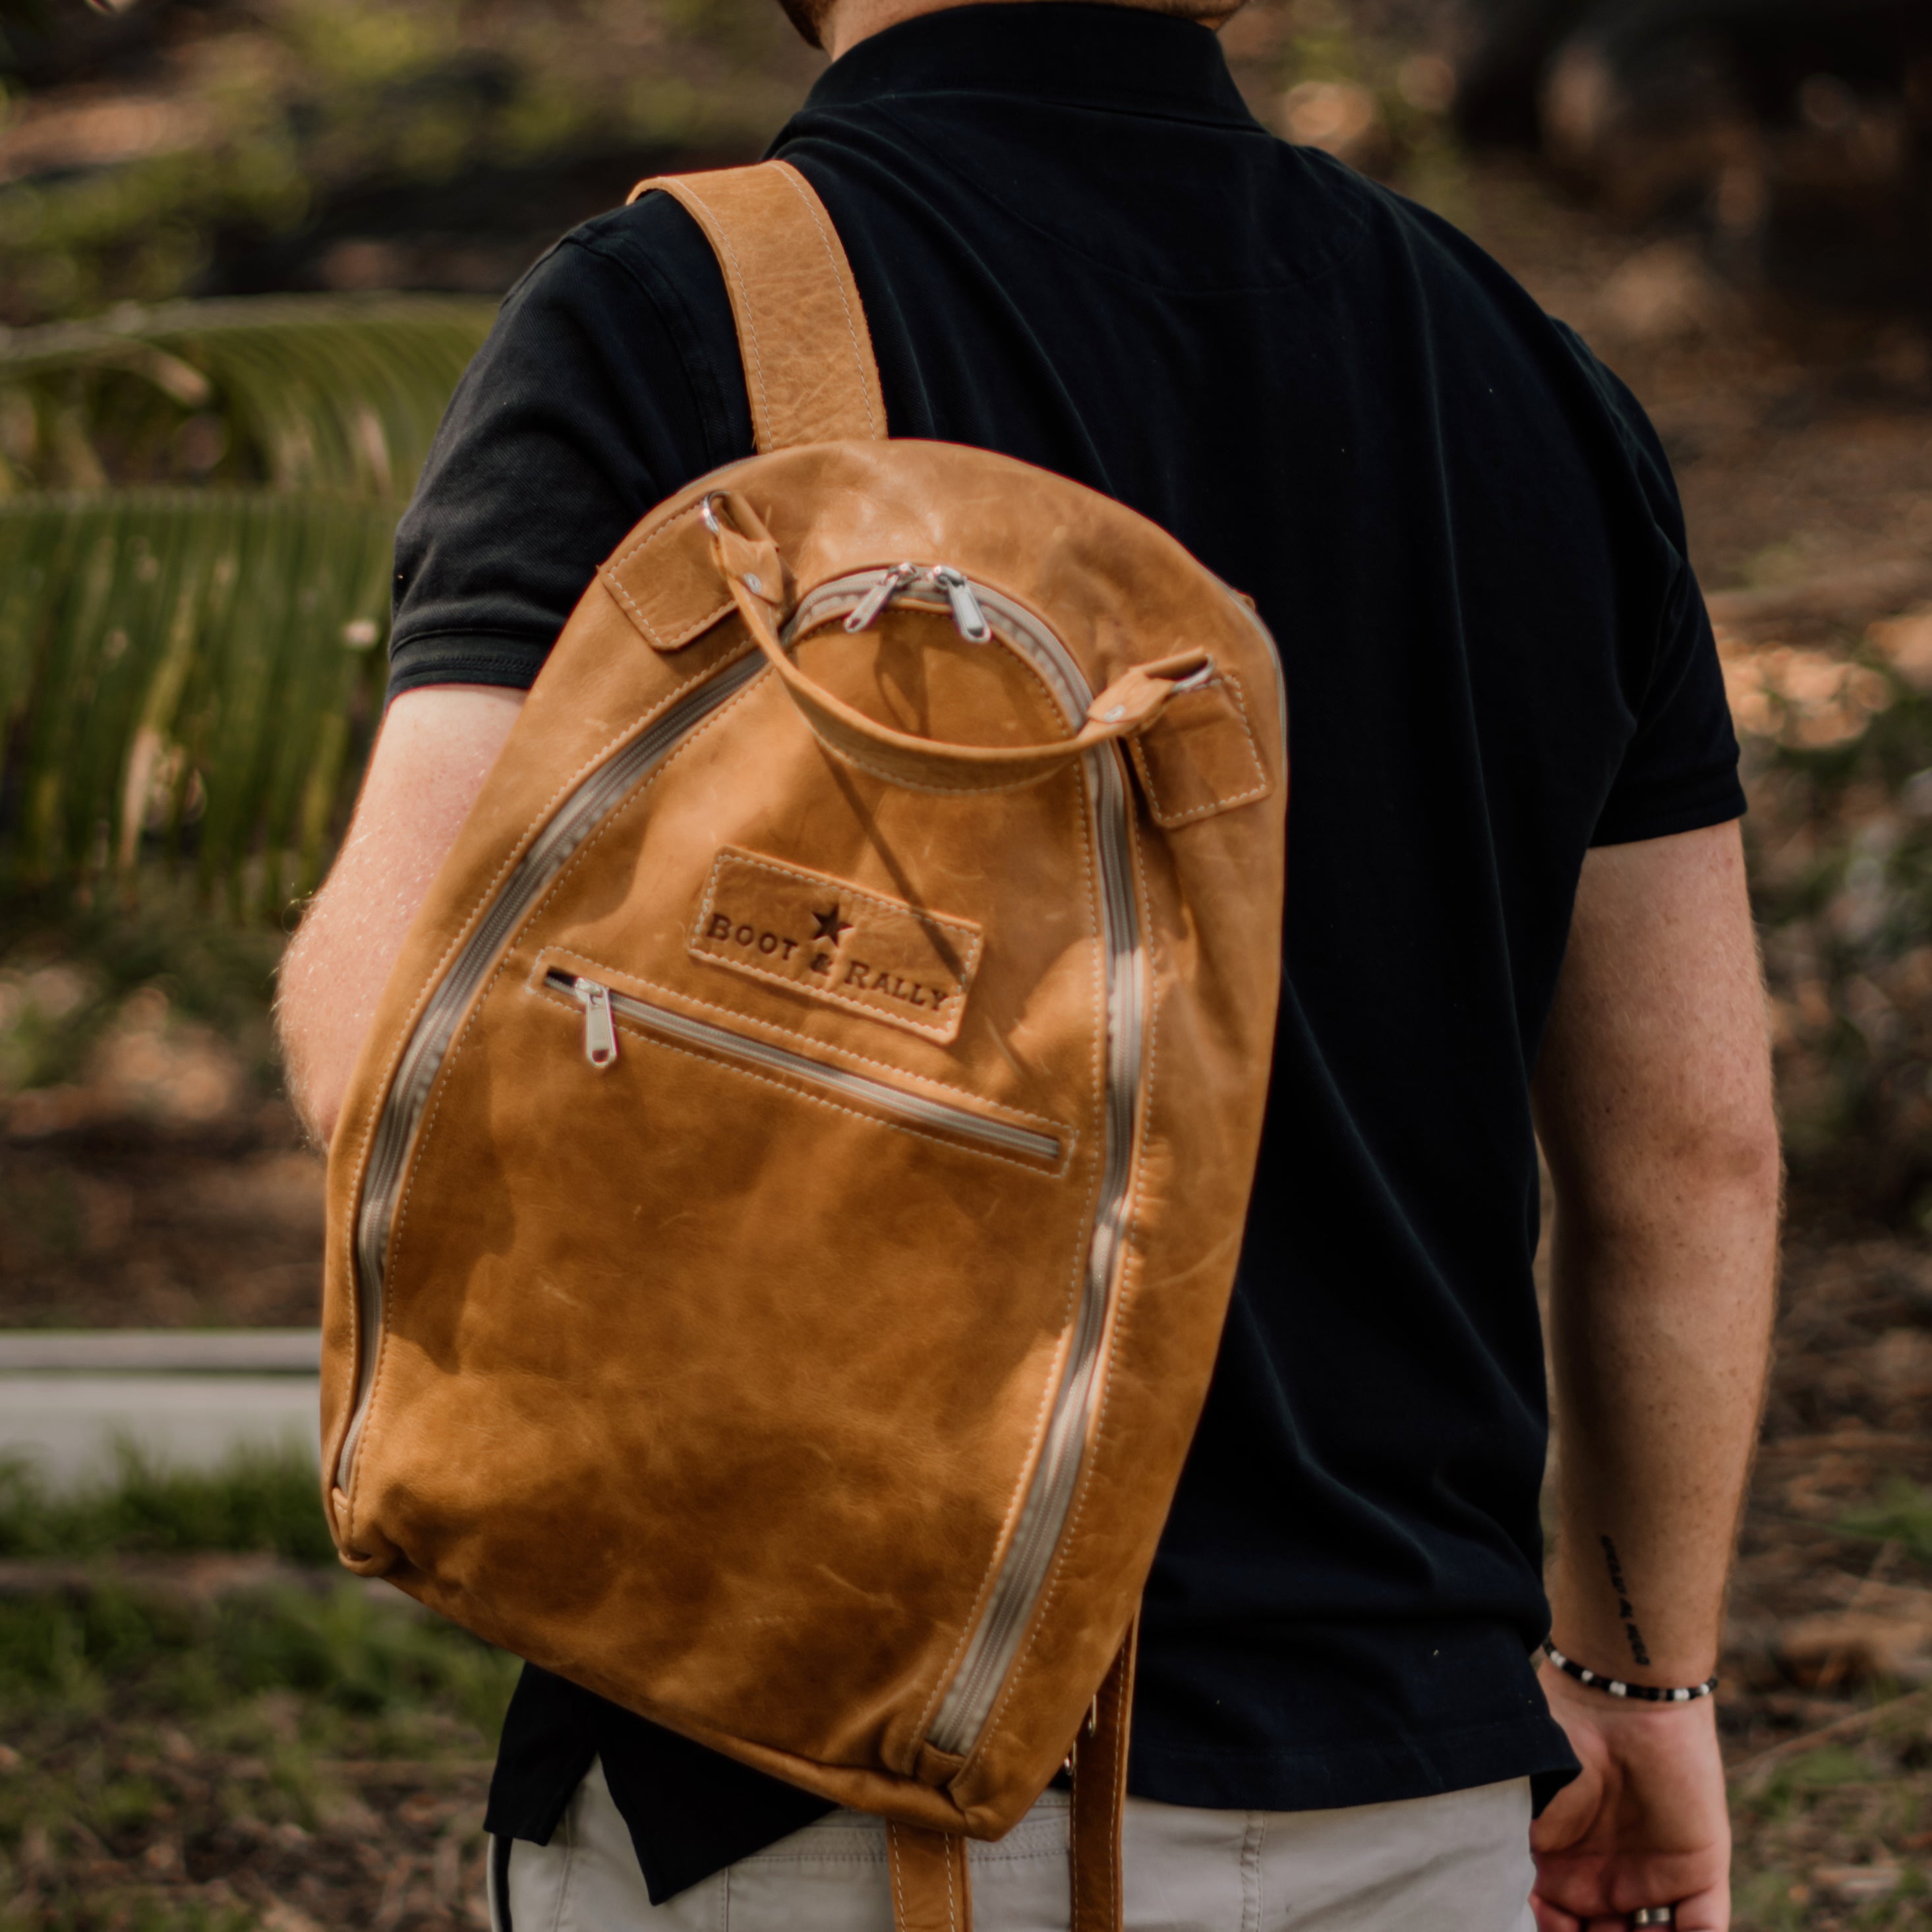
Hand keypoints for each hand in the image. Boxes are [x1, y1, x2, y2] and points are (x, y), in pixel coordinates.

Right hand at [1529, 1658, 1730, 1931]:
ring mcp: (1654, 1882)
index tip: (1549, 1925)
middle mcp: (1606, 1883)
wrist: (1617, 1699)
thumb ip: (1523, 1862)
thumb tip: (1527, 1908)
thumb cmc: (1556, 1745)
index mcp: (1559, 1869)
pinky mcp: (1700, 1875)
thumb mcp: (1524, 1807)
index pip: (1560, 1928)